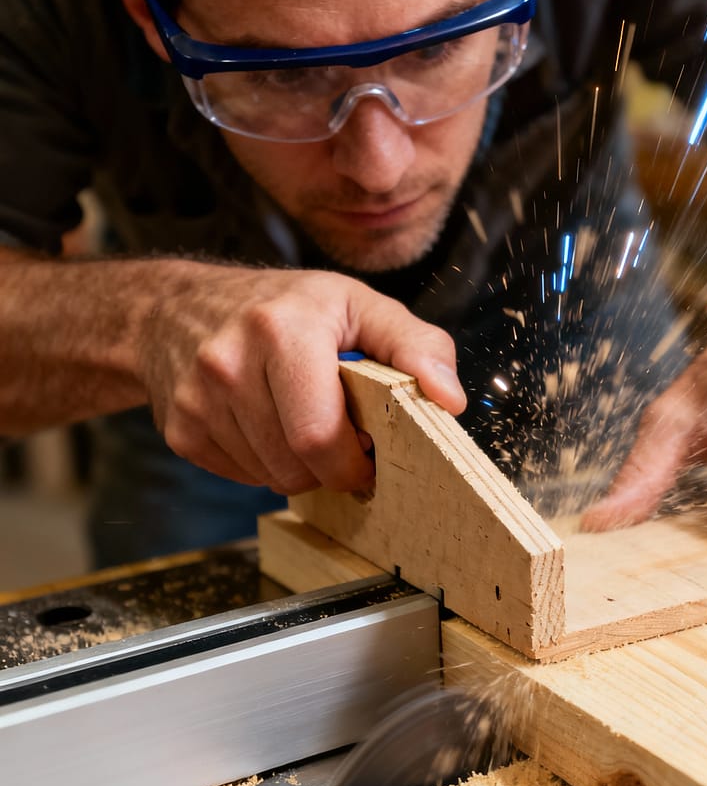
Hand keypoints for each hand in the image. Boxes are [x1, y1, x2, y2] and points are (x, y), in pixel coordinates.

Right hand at [134, 265, 465, 493]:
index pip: (320, 436)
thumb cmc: (286, 308)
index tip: (370, 450)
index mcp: (282, 330)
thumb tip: (450, 399)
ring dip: (299, 467)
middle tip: (341, 440)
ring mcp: (197, 399)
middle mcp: (229, 362)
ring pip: (271, 479)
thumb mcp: (358, 306)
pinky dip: (264, 465)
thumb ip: (415, 346)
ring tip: (300, 423)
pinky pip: (243, 478)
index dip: (355, 460)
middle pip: (297, 466)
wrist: (178, 308)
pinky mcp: (180, 430)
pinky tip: (265, 426)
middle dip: (331, 467)